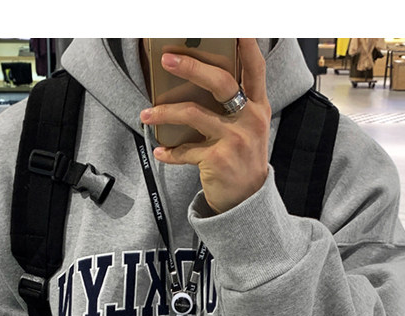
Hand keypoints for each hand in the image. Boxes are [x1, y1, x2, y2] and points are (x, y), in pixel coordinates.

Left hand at [140, 38, 270, 212]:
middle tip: (168, 59)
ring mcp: (234, 140)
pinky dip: (170, 152)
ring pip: (193, 114)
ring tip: (146, 113)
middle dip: (191, 67)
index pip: (255, 68)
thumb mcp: (248, 128)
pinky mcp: (218, 160)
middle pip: (220, 83)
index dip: (247, 45)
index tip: (235, 27)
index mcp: (258, 107)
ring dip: (165, 112)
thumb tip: (197, 82)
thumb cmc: (243, 158)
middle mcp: (250, 120)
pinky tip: (160, 151)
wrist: (247, 200)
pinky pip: (186, 151)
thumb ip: (235, 104)